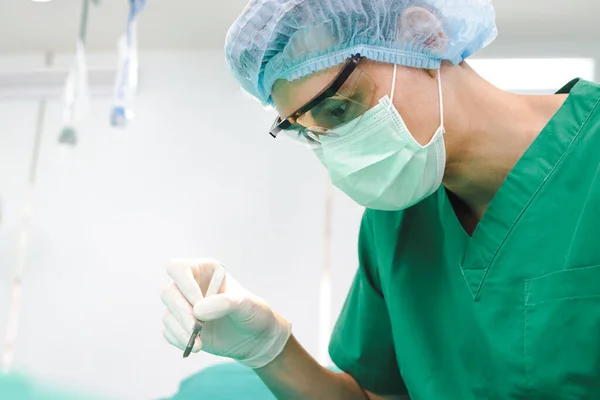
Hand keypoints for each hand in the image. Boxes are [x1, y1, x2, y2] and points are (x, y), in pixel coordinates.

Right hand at [161, 259, 291, 368]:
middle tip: (196, 328)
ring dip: (180, 329)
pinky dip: (179, 340)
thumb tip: (197, 311)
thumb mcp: (246, 305)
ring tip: (198, 344)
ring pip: (168, 314)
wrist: (257, 338)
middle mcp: (191, 286)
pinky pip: (169, 332)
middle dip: (181, 312)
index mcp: (205, 270)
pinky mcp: (182, 327)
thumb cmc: (254, 313)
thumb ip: (225, 303)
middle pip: (169, 292)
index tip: (198, 304)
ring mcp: (185, 307)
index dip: (184, 285)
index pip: (178, 268)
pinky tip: (196, 346)